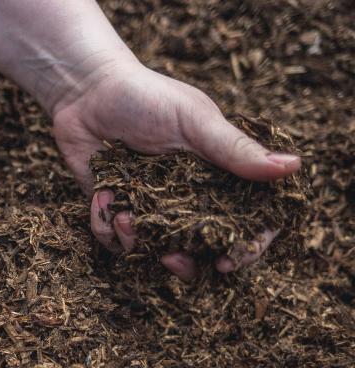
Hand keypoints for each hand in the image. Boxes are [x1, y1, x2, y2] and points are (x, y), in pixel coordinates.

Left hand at [51, 59, 300, 279]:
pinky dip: (105, 225)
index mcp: (218, 176)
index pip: (246, 221)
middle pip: (200, 252)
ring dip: (137, 241)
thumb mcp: (195, 123)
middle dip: (186, 264)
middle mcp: (186, 198)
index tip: (230, 260)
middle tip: (172, 258)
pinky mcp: (114, 210)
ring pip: (152, 251)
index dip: (245, 247)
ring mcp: (148, 207)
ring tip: (124, 215)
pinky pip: (113, 240)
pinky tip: (102, 195)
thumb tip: (292, 167)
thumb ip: (236, 151)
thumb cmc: (146, 98)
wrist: (86, 93)